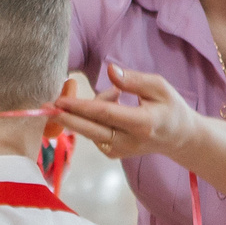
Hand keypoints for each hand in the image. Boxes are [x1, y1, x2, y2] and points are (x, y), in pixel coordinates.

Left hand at [52, 61, 205, 164]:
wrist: (177, 138)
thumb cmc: (169, 107)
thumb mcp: (159, 87)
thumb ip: (133, 79)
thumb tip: (110, 70)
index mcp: (142, 123)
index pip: (104, 114)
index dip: (80, 107)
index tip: (60, 101)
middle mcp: (128, 142)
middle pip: (89, 129)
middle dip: (67, 117)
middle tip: (48, 107)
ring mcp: (119, 151)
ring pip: (90, 129)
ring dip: (92, 109)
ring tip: (118, 95)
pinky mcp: (112, 155)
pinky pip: (93, 133)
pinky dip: (96, 119)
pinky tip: (115, 109)